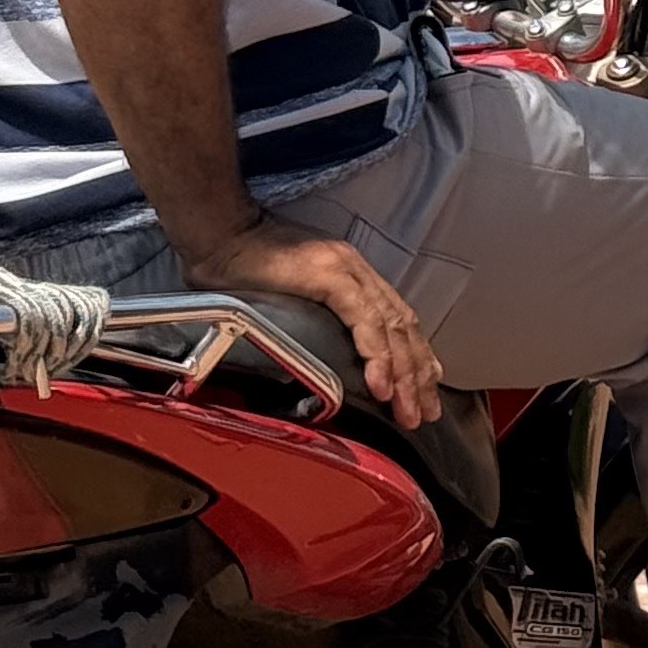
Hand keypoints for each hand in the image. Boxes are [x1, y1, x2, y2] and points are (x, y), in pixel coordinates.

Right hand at [182, 215, 445, 429]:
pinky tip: (382, 385)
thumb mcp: (291, 297)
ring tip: (409, 410)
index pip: (396, 319)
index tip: (424, 389)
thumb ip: (314, 320)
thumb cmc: (243, 269)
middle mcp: (358, 271)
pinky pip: (363, 321)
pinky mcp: (331, 276)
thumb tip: (323, 361)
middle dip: (418, 373)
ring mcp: (348, 271)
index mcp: (353, 274)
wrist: (221, 234)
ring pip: (391, 327)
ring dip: (404, 373)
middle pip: (402, 327)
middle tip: (426, 413)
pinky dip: (376, 355)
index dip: (414, 356)